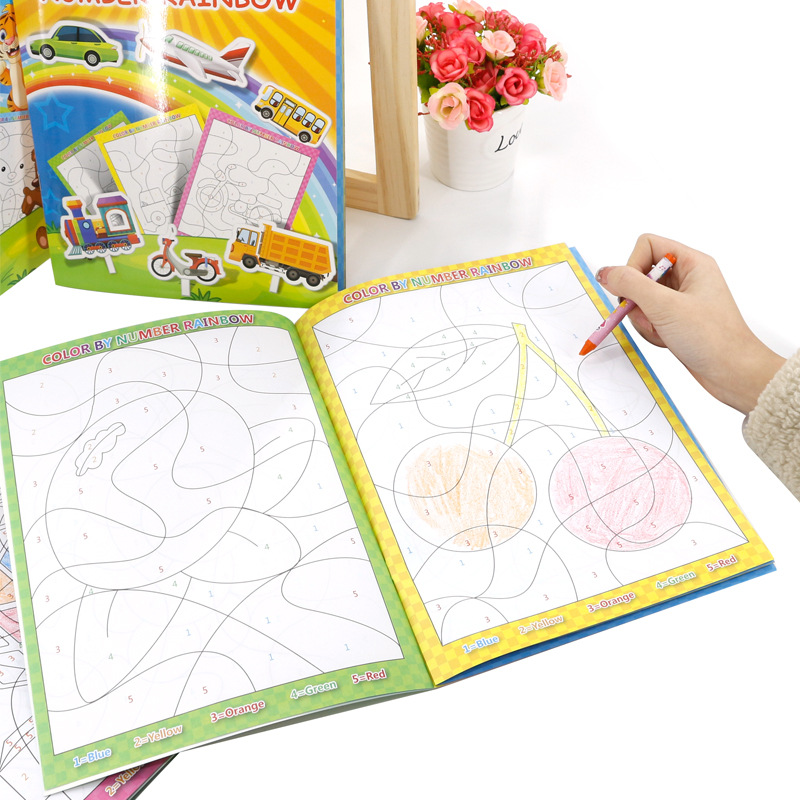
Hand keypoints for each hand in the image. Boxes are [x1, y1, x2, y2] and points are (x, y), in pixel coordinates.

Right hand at [596, 233, 785, 413]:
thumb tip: (604, 273)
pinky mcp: (675, 319)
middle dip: (637, 300)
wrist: (732, 372)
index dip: (633, 266)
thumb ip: (630, 285)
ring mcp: (679, 299)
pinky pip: (647, 317)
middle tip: (650, 315)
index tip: (633, 291)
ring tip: (662, 331)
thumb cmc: (712, 337)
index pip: (647, 246)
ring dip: (643, 319)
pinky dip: (649, 330)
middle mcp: (686, 277)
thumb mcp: (665, 306)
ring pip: (640, 300)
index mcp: (692, 262)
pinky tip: (665, 340)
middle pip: (639, 275)